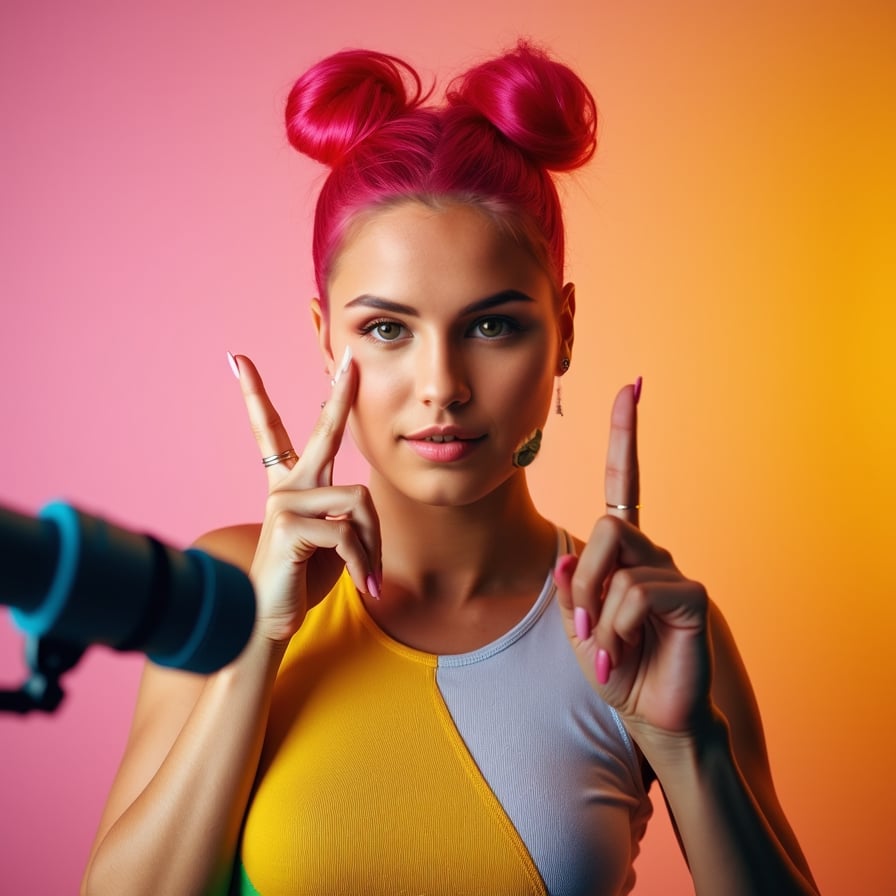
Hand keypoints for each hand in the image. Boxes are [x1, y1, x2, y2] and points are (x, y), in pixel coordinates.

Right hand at [231, 351, 380, 642]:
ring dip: (373, 543)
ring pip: (359, 502)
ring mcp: (285, 502)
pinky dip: (363, 561)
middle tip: (348, 357)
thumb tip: (363, 506)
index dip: (255, 395)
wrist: (267, 621)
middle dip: (338, 393)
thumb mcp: (329, 541)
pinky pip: (348, 533)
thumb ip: (344, 517)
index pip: (271, 432)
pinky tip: (361, 582)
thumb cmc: (299, 579)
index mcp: (289, 485)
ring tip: (368, 574)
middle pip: (321, 431)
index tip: (239, 360)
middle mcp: (285, 486)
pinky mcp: (291, 525)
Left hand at [553, 381, 712, 740]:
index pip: (624, 483)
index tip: (632, 386)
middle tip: (581, 622)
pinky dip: (616, 625)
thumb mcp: (578, 623)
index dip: (626, 436)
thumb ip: (571, 586)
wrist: (650, 714)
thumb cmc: (616, 665)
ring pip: (616, 558)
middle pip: (604, 526)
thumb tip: (568, 553)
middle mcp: (651, 553)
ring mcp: (673, 572)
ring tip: (605, 646)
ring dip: (595, 608)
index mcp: (624, 552)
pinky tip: (624, 652)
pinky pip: (637, 591)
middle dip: (581, 578)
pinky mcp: (692, 598)